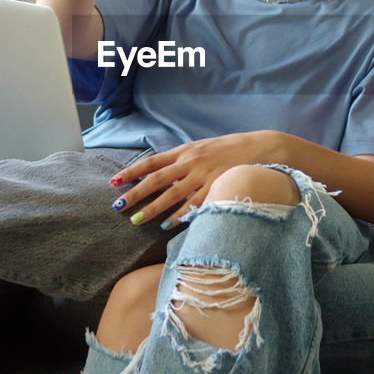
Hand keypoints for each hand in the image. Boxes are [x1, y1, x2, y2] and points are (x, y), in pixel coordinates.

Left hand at [108, 132, 276, 228]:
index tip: (114, 181)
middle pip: (157, 180)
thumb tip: (158, 171)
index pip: (152, 162)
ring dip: (154, 209)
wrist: (259, 149)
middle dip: (136, 194)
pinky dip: (180, 216)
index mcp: (184, 151)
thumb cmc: (227, 150)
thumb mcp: (201, 148)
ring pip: (172, 195)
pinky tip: (168, 225)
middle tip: (118, 206)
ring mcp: (204, 176)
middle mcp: (191, 163)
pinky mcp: (216, 188)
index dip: (132, 172)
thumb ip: (181, 159)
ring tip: (137, 221)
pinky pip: (194, 205)